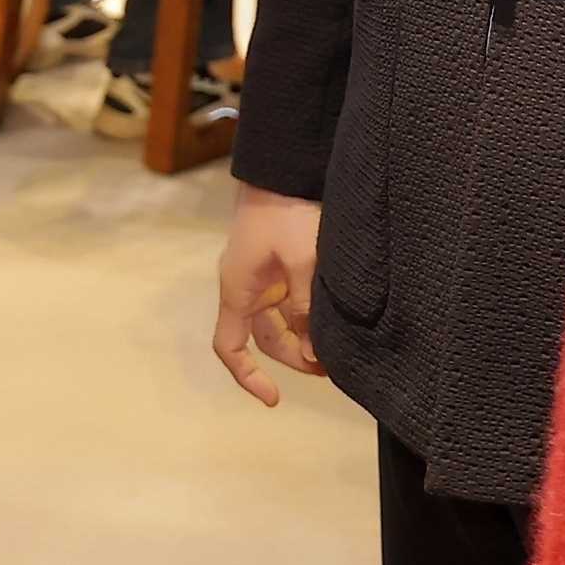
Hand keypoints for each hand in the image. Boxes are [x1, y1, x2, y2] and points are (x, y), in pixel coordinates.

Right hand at [212, 187, 325, 406]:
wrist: (283, 166)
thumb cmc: (285, 211)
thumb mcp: (300, 261)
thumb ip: (305, 305)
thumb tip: (314, 347)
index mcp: (238, 290)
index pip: (230, 347)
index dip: (247, 377)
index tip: (274, 398)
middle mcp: (246, 287)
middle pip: (265, 338)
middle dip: (294, 357)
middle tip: (328, 369)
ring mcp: (263, 275)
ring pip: (281, 320)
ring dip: (304, 337)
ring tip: (334, 349)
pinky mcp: (279, 263)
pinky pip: (291, 300)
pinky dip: (307, 315)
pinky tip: (330, 320)